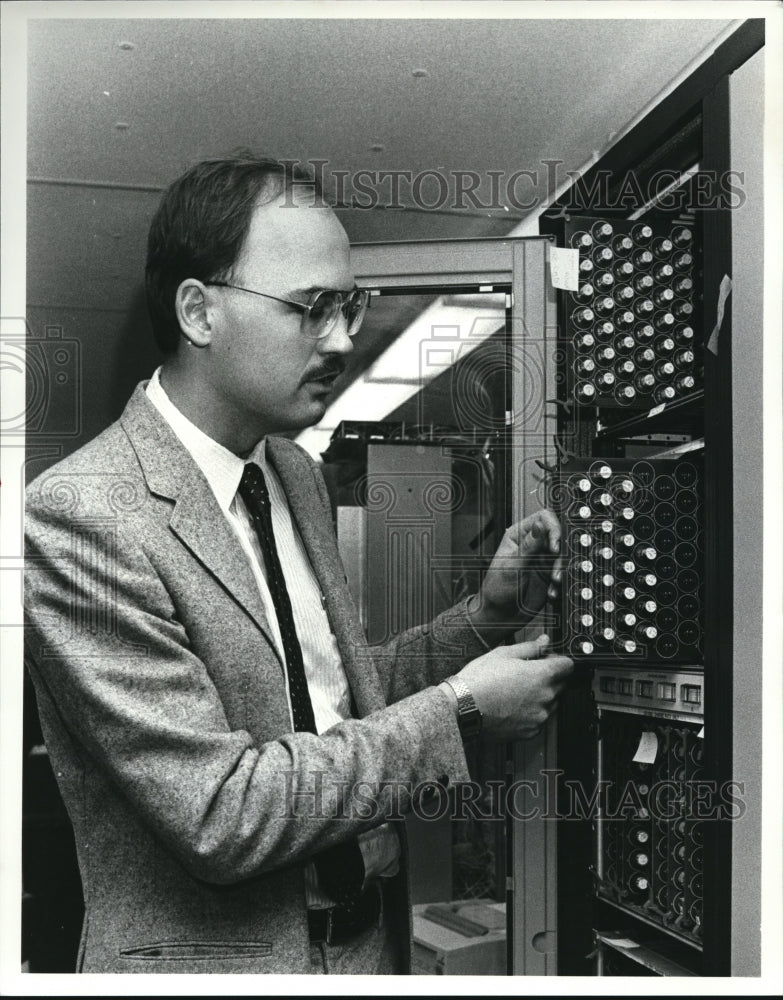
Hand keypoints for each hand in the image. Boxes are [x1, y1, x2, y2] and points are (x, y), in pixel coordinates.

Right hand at [450, 635, 572, 740]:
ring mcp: (539, 716)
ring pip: (550, 703)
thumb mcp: (503, 654)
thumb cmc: (480, 679)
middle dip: (548, 678)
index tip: (547, 660)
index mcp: (542, 675)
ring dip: (540, 696)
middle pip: (561, 684)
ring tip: (515, 691)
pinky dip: (530, 713)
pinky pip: (538, 719)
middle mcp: (546, 697)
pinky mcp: (530, 731)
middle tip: (525, 674)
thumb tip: (545, 641)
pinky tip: (512, 705)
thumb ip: (530, 647)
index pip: (568, 665)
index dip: (557, 660)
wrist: (463, 707)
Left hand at [469, 509, 562, 632]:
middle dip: (561, 551)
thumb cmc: (496, 590)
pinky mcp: (549, 574)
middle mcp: (532, 545)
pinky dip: (560, 581)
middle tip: (557, 565)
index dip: (554, 529)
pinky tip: (551, 590)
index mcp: (518, 535)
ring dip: (562, 568)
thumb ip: (528, 546)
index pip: (543, 518)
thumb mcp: (512, 567)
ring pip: (563, 554)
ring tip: (553, 581)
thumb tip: (539, 525)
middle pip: (557, 535)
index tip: (555, 546)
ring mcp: (542, 559)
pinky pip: (563, 571)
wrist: (500, 616)